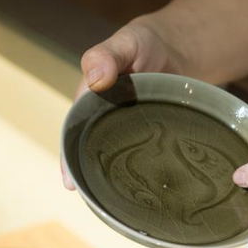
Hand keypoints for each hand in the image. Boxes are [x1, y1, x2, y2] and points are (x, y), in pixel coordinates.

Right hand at [61, 19, 186, 189]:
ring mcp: (132, 129)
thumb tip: (94, 77)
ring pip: (120, 158)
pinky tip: (153, 192)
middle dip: (91, 177)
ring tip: (122, 205)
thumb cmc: (145, 44)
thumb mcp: (126, 42)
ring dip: (119, 179)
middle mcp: (108, 119)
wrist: (178, 48)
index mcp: (92, 100)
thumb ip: (108, 55)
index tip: (69, 183)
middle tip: (95, 202)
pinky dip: (146, 172)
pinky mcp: (154, 134)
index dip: (69, 158)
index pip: (74, 132)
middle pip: (93, 152)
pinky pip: (146, 156)